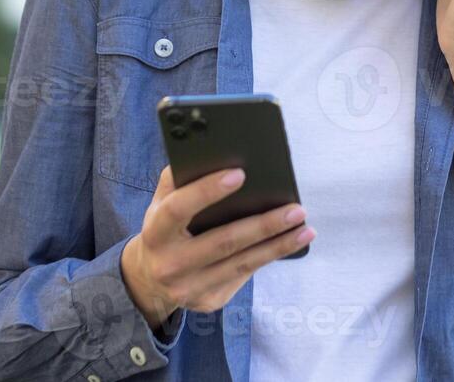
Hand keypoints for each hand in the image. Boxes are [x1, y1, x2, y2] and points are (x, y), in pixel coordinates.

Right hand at [120, 165, 314, 331]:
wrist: (148, 280)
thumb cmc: (165, 228)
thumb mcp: (160, 203)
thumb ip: (179, 178)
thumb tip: (216, 152)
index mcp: (155, 232)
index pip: (178, 208)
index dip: (207, 191)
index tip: (240, 173)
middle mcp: (170, 264)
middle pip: (223, 242)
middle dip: (264, 225)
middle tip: (296, 209)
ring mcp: (189, 288)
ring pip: (242, 264)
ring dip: (278, 246)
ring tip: (305, 229)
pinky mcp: (209, 301)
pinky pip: (244, 277)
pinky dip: (268, 258)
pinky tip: (289, 244)